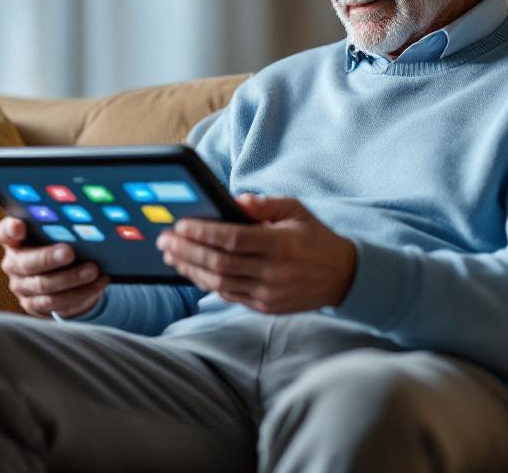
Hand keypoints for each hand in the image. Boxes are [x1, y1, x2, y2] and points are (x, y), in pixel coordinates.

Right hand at [0, 216, 108, 317]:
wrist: (61, 278)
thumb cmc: (57, 246)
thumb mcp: (55, 235)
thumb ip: (59, 228)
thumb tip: (83, 225)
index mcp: (14, 240)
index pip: (4, 233)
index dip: (10, 230)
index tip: (19, 226)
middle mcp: (13, 263)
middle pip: (26, 262)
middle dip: (48, 258)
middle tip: (69, 252)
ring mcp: (21, 286)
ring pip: (43, 285)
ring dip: (71, 278)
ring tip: (92, 270)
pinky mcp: (33, 305)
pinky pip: (55, 302)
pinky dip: (80, 293)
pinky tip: (97, 284)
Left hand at [156, 194, 356, 313]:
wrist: (343, 277)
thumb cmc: (315, 238)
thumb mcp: (296, 211)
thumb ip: (265, 205)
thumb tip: (234, 200)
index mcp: (280, 244)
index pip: (233, 239)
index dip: (203, 233)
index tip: (180, 225)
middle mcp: (273, 272)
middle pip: (220, 263)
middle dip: (187, 251)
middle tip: (164, 240)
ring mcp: (268, 293)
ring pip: (220, 283)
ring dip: (190, 269)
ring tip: (171, 255)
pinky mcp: (265, 307)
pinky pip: (229, 295)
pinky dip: (207, 283)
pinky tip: (191, 271)